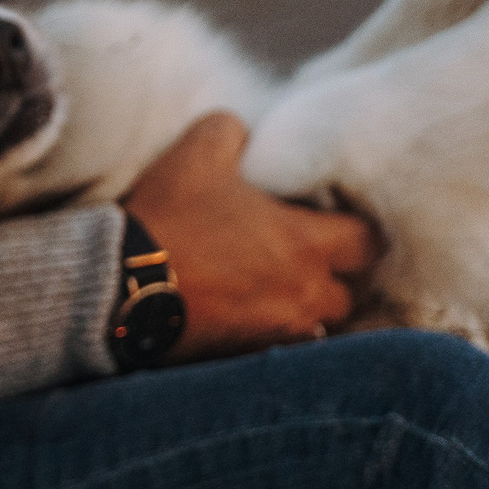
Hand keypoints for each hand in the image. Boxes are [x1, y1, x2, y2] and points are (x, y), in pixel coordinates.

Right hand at [122, 112, 376, 362]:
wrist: (120, 281)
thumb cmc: (169, 216)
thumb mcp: (196, 153)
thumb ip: (231, 132)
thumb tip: (244, 134)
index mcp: (305, 244)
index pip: (368, 242)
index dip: (354, 227)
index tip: (331, 218)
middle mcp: (303, 294)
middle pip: (347, 292)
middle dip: (330, 274)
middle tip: (300, 253)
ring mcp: (278, 331)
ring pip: (315, 324)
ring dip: (303, 307)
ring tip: (272, 286)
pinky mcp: (247, 356)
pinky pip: (279, 346)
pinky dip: (270, 331)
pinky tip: (244, 313)